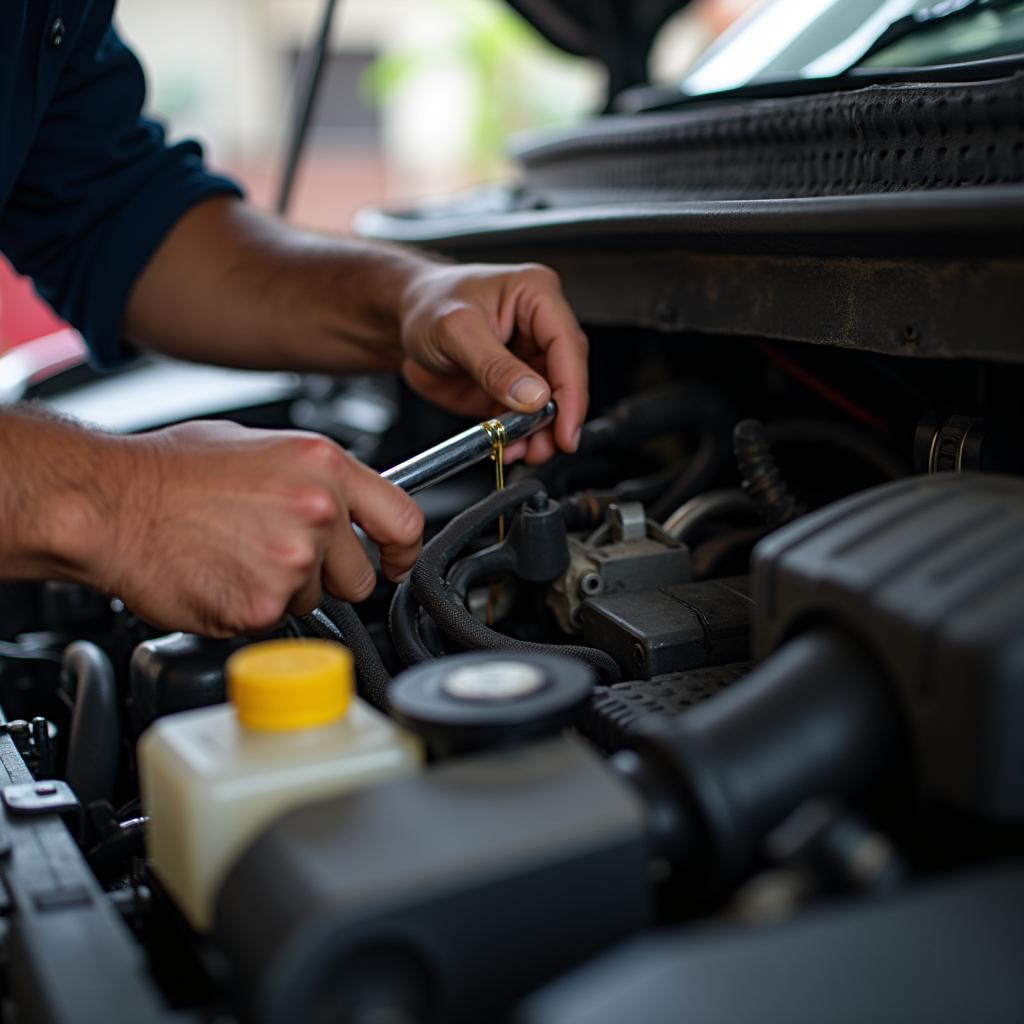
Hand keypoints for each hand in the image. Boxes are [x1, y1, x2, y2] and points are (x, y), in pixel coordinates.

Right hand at [95, 421, 422, 635]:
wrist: (109, 502)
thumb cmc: (171, 470)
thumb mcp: (262, 447)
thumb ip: (317, 480)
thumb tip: (349, 503)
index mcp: (324, 466)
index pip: (404, 521)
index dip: (402, 551)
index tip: (393, 562)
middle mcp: (318, 510)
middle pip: (359, 576)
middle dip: (327, 576)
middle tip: (276, 555)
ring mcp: (292, 561)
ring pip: (313, 602)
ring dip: (283, 592)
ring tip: (235, 557)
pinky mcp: (261, 605)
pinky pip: (274, 623)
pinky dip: (248, 611)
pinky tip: (219, 578)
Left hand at [398, 261, 588, 463]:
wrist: (399, 321)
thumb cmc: (426, 304)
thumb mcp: (454, 330)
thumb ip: (494, 365)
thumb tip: (533, 397)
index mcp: (536, 295)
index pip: (568, 345)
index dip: (572, 391)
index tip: (565, 427)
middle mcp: (539, 326)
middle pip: (567, 378)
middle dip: (558, 418)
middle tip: (546, 446)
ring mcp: (528, 359)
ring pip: (551, 403)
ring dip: (542, 433)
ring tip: (525, 452)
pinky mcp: (514, 387)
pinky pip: (526, 418)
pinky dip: (521, 437)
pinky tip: (509, 446)